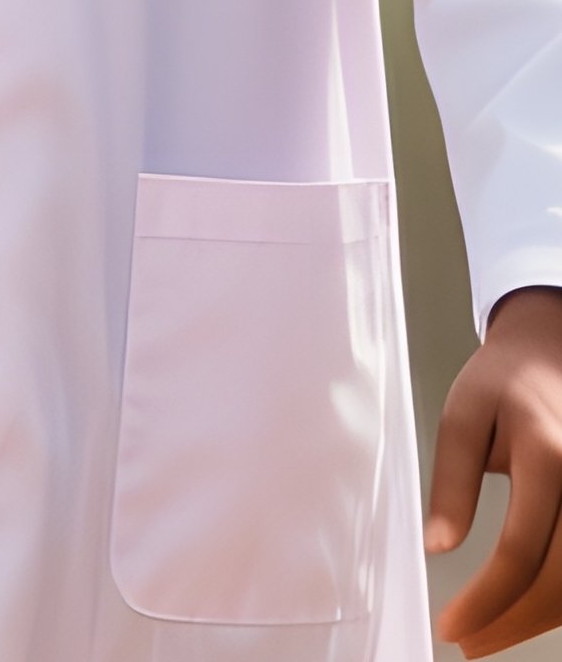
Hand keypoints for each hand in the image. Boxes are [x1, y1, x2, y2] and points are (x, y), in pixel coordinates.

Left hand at [428, 286, 561, 655]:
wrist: (550, 354)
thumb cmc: (502, 383)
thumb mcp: (463, 416)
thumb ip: (452, 481)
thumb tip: (437, 546)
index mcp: (548, 457)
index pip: (521, 548)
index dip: (486, 597)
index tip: (452, 624)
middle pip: (561, 581)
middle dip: (512, 621)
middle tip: (466, 640)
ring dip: (536, 619)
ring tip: (487, 633)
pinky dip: (557, 599)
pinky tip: (522, 609)